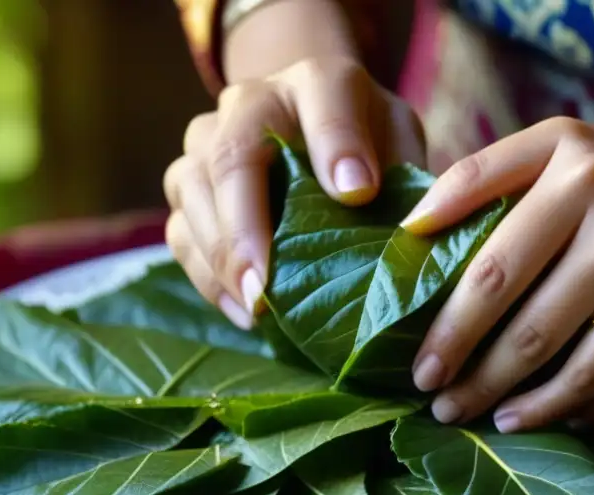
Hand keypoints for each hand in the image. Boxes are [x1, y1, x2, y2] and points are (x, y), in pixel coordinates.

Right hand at [163, 55, 425, 329]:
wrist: (307, 128)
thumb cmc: (364, 145)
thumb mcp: (398, 146)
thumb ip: (407, 177)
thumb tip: (412, 236)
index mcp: (317, 83)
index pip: (323, 102)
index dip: (337, 146)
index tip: (358, 194)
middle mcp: (251, 102)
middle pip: (232, 155)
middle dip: (247, 226)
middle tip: (265, 286)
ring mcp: (207, 141)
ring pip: (195, 192)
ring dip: (221, 257)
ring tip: (256, 309)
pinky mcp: (188, 185)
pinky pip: (181, 231)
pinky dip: (208, 277)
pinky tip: (244, 314)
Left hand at [405, 115, 593, 430]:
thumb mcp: (566, 145)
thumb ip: (485, 173)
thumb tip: (410, 227)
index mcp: (575, 173)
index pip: (491, 269)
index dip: (448, 329)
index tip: (419, 366)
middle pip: (527, 328)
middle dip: (475, 378)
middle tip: (441, 405)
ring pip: (576, 368)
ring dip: (526, 407)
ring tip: (494, 422)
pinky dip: (586, 409)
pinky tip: (556, 418)